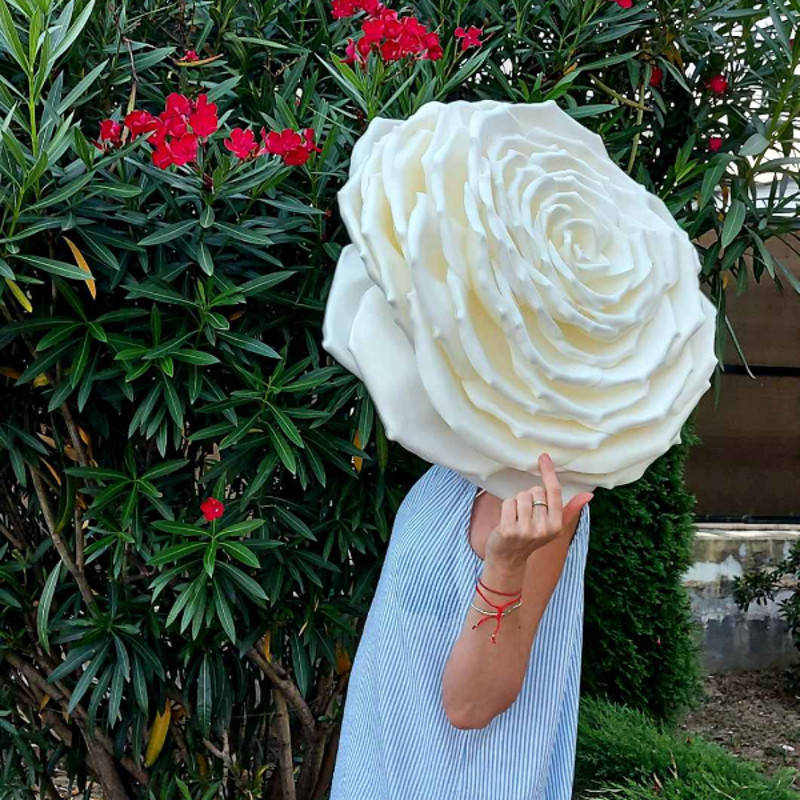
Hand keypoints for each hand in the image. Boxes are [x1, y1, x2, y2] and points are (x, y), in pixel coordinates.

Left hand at [483, 453, 593, 569]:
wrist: (509, 560)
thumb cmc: (531, 538)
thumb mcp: (554, 526)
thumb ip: (570, 509)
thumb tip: (589, 494)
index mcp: (556, 524)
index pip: (553, 492)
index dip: (548, 472)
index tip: (544, 457)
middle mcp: (544, 528)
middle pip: (534, 491)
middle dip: (529, 497)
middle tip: (526, 514)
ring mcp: (526, 530)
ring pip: (521, 496)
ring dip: (517, 502)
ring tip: (516, 518)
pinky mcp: (509, 530)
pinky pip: (508, 503)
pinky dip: (506, 508)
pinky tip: (507, 521)